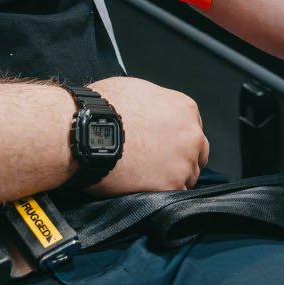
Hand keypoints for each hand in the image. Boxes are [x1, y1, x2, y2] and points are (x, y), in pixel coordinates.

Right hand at [83, 76, 209, 193]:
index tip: (165, 145)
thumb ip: (155, 103)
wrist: (86, 132)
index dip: (177, 138)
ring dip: (171, 177)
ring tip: (146, 176)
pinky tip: (145, 188)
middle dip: (181, 158)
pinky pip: (175, 195)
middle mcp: (191, 134)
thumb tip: (151, 111)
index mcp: (184, 108)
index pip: (192, 128)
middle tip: (158, 163)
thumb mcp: (135, 89)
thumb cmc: (103, 108)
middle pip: (197, 153)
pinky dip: (163, 194)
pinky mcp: (171, 185)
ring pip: (188, 176)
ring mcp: (184, 162)